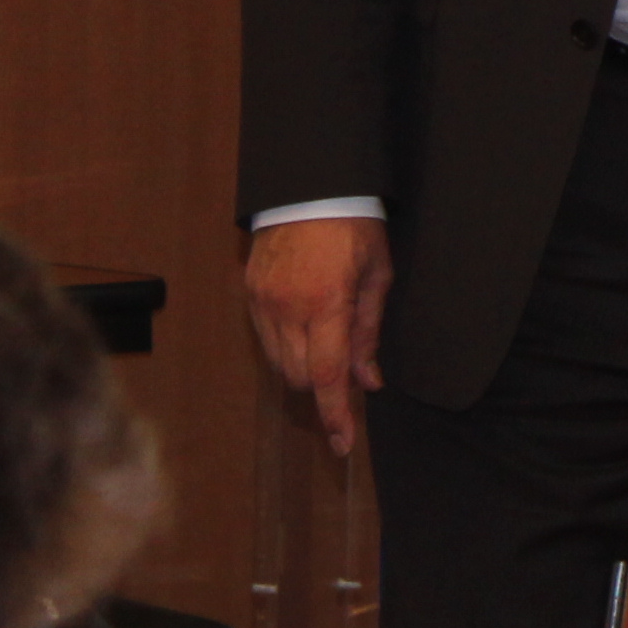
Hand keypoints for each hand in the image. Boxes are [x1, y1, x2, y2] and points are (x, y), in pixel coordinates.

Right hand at [244, 217, 392, 457]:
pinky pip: (265, 339)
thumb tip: (367, 381)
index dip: (335, 415)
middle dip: (323, 386)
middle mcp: (287, 307)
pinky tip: (304, 328)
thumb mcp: (377, 275)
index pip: (327, 376)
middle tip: (347, 371)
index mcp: (326, 302)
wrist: (309, 184)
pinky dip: (286, 347)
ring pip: (280, 363)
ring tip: (326, 343)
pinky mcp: (250, 292)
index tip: (342, 444)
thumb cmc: (353, 226)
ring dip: (304, 368)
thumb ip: (369, 332)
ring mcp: (263, 300)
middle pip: (300, 377)